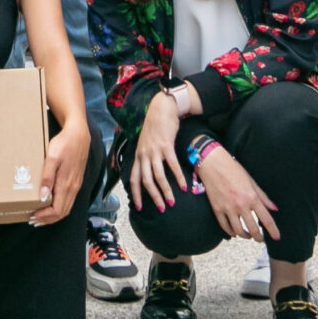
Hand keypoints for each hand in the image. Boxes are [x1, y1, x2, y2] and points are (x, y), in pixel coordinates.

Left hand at [33, 124, 88, 225]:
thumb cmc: (64, 144)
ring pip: (66, 208)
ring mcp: (76, 185)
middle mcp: (73, 188)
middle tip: (33, 220)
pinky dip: (59, 207)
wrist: (78, 134)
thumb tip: (43, 196)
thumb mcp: (52, 158)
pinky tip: (50, 203)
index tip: (33, 216)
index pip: (57, 210)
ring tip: (40, 216)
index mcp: (66, 184)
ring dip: (53, 215)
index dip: (45, 217)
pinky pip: (68, 200)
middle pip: (62, 212)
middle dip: (48, 220)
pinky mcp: (76, 181)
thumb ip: (47, 177)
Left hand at [127, 88, 187, 211]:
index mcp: (138, 156)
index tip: (138, 208)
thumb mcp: (146, 143)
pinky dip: (178, 177)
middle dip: (153, 197)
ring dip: (165, 191)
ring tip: (172, 202)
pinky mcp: (166, 146)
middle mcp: (144, 155)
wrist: (162, 109)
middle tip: (162, 209)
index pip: (133, 179)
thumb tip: (149, 171)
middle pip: (146, 181)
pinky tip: (184, 186)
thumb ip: (146, 157)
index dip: (135, 194)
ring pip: (158, 176)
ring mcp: (154, 151)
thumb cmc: (156, 127)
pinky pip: (172, 165)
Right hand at [199, 146, 278, 242]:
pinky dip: (231, 233)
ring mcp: (228, 208)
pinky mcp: (217, 210)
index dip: (273, 231)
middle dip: (259, 237)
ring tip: (248, 236)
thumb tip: (274, 209)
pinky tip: (234, 233)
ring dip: (245, 236)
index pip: (266, 219)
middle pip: (253, 229)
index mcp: (252, 197)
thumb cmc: (234, 170)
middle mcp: (241, 205)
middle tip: (260, 239)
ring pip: (238, 231)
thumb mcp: (252, 182)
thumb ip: (263, 197)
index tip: (276, 238)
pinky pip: (225, 227)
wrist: (213, 164)